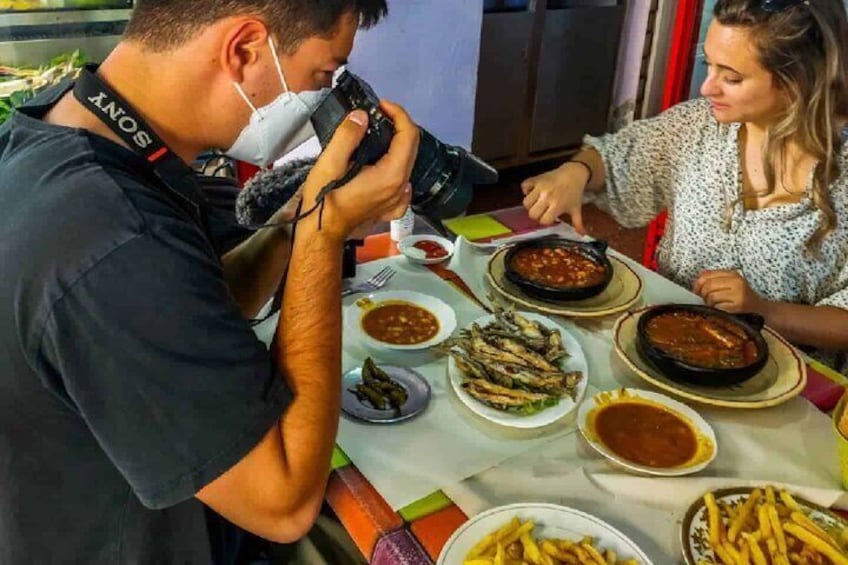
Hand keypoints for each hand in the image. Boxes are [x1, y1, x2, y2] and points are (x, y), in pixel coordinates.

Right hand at [299, 102, 417, 241]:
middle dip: (397, 125)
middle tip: (376, 115)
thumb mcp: (330, 163)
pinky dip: (396, 168)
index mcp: (391, 174)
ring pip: (407, 162)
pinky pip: (402, 183)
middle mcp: (400, 187)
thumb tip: (362, 116)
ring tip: (375, 134)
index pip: (409, 135)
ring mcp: (398, 199)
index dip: (398, 113)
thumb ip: (348, 136)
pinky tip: (384, 166)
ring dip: (395, 144)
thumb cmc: (323, 200)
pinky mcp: (391, 207)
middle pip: (411, 147)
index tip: (380, 105)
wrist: (322, 232)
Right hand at [521, 162, 590, 231]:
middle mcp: (547, 197)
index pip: (543, 220)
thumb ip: (577, 223)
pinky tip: (532, 191)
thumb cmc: (574, 193)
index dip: (545, 220)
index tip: (548, 216)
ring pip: (526, 202)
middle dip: (536, 214)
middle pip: (532, 213)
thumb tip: (581, 235)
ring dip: (530, 204)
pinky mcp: (536, 178)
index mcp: (557, 205)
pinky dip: (526, 189)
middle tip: (541, 211)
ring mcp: (540, 187)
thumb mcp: (576, 208)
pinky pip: (524, 186)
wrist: (574, 173)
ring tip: (536, 202)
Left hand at [693, 270, 765, 313]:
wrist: (761, 310)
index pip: (707, 276)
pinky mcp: (738, 307)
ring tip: (715, 305)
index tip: (696, 291)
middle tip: (705, 300)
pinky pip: (718, 307)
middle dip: (703, 295)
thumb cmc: (742, 297)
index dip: (697, 284)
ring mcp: (738, 295)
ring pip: (711, 297)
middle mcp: (737, 282)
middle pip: (707, 286)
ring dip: (709, 303)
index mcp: (733, 275)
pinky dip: (716, 310)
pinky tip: (720, 310)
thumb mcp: (731, 283)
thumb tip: (699, 275)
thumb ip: (715, 277)